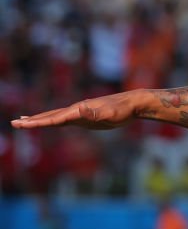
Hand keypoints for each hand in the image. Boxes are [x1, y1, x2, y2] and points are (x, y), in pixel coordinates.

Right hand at [11, 91, 143, 129]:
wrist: (132, 104)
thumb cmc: (122, 110)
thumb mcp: (109, 114)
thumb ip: (93, 113)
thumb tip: (78, 110)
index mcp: (77, 110)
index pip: (52, 118)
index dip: (36, 122)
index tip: (20, 124)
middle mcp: (76, 110)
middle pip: (49, 116)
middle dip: (32, 121)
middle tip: (15, 123)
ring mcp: (80, 113)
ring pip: (56, 116)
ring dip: (40, 119)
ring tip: (26, 121)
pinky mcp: (86, 117)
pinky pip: (65, 119)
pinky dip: (54, 120)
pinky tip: (52, 122)